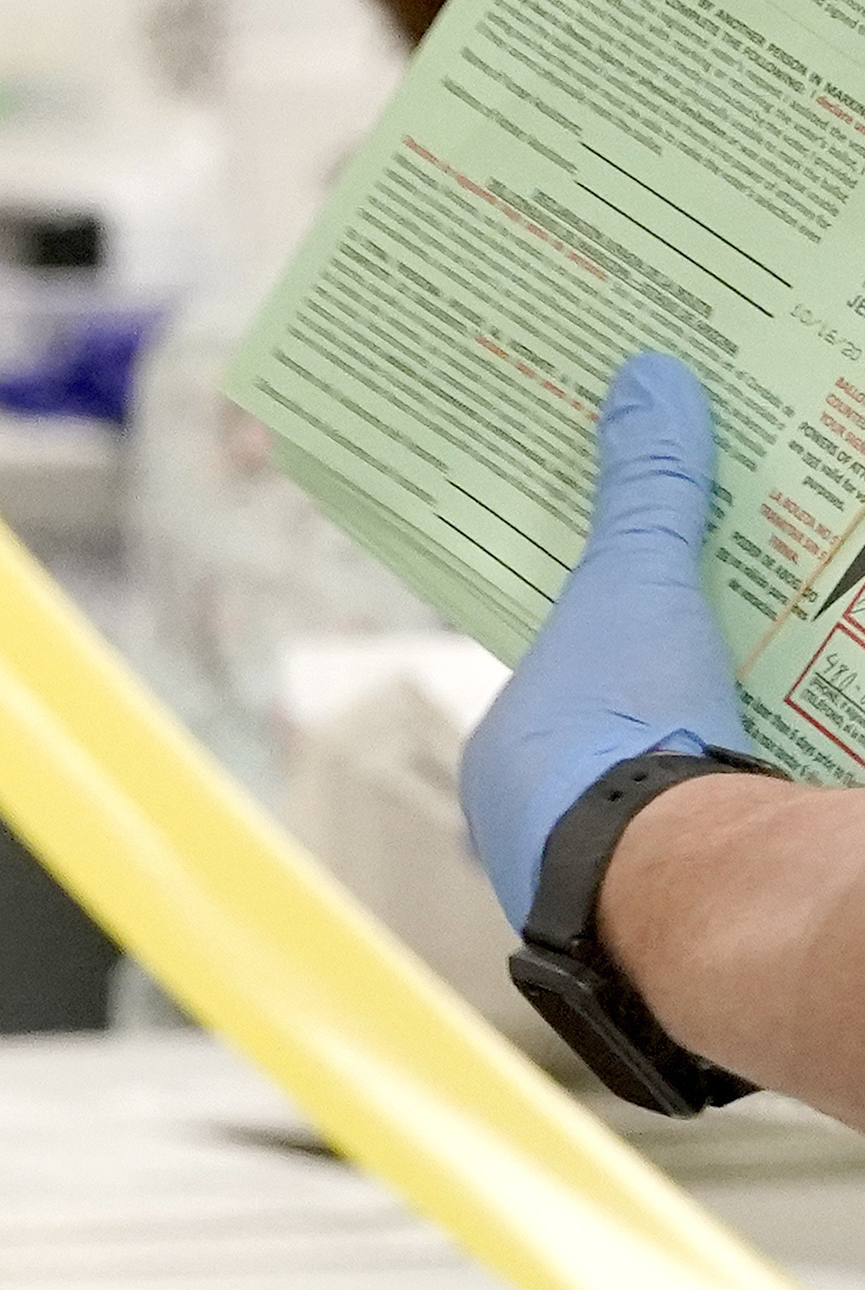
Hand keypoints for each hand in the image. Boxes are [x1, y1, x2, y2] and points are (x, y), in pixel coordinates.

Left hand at [463, 350, 749, 924]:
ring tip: (772, 688)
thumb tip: (646, 379)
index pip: (554, 677)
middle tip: (733, 634)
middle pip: (614, 732)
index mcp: (500, 755)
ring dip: (713, 747)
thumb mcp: (635, 587)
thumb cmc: (622, 727)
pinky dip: (746, 795)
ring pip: (662, 789)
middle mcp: (529, 825)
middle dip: (671, 689)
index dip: (605, 630)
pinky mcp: (672, 910)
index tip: (653, 597)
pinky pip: (710, 833)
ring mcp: (597, 875)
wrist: (678, 875)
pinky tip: (789, 759)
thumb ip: (645, 494)